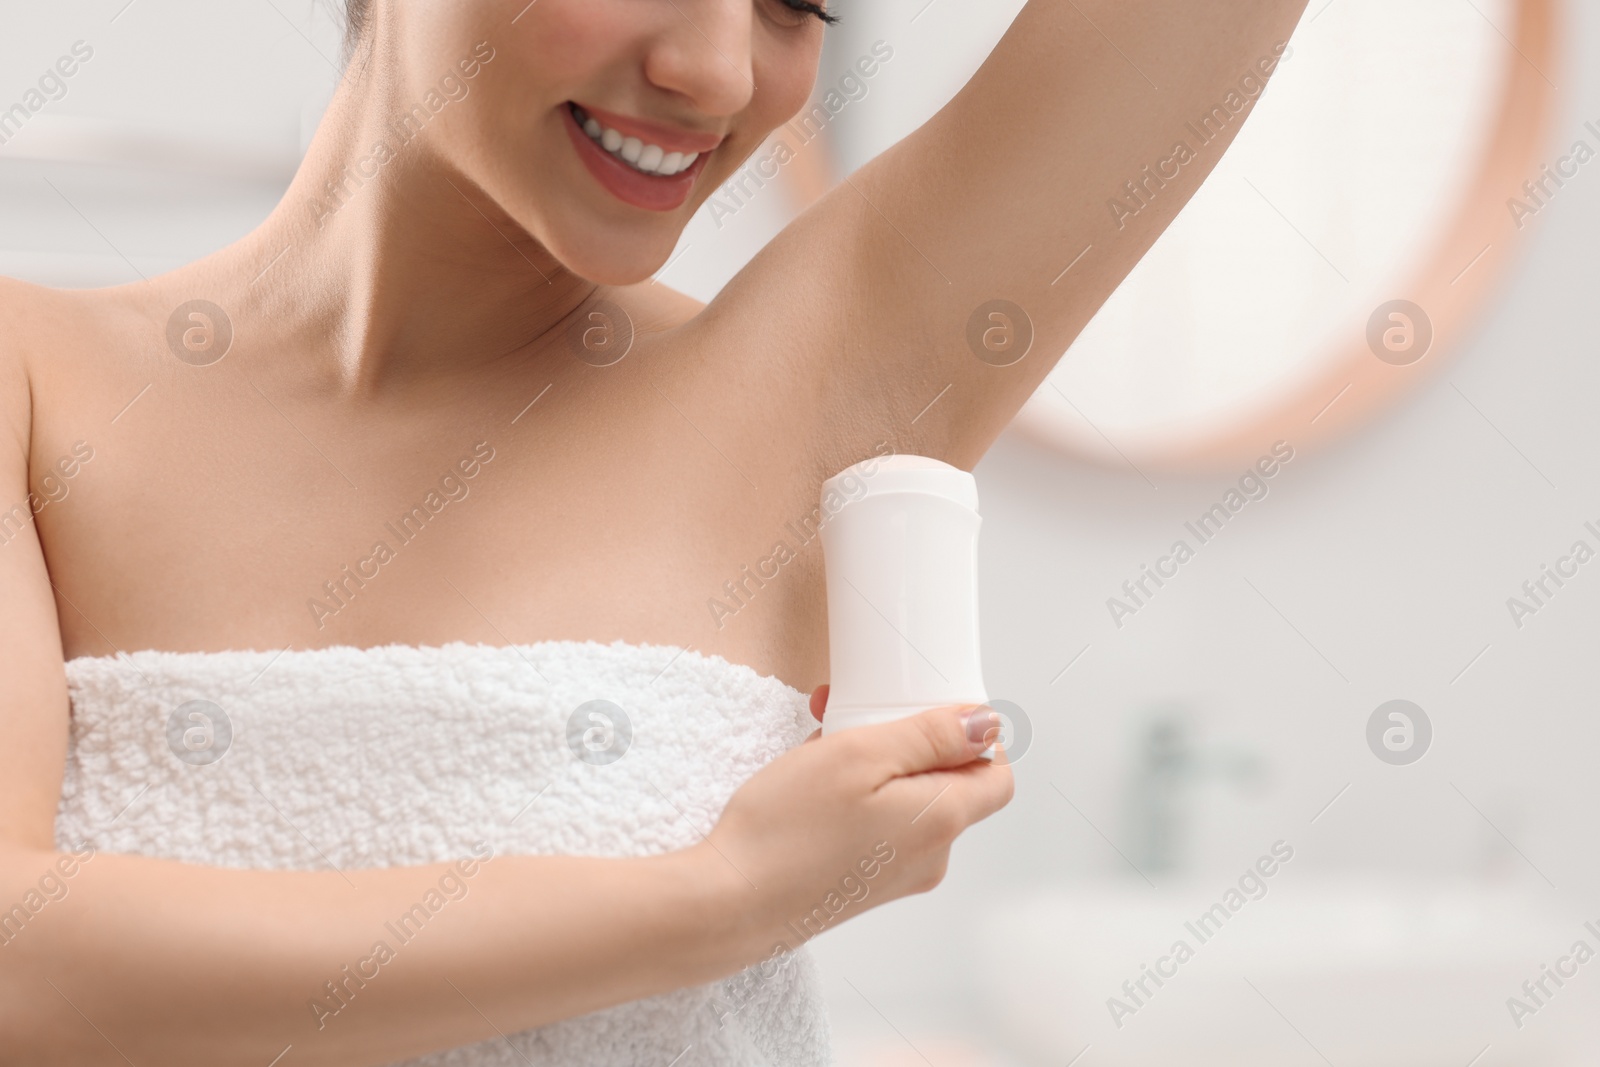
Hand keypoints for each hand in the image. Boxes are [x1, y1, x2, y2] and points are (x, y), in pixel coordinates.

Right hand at [694, 690, 1012, 958]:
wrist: (731, 903)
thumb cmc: (789, 828)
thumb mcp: (861, 755)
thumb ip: (932, 736)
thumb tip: (987, 724)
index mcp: (942, 821)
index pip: (996, 773)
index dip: (971, 736)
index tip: (924, 711)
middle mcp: (932, 856)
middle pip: (948, 783)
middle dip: (906, 740)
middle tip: (851, 713)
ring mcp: (897, 875)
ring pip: (908, 801)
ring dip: (873, 763)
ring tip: (820, 741)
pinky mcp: (864, 884)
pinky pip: (880, 825)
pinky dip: (856, 796)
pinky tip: (812, 781)